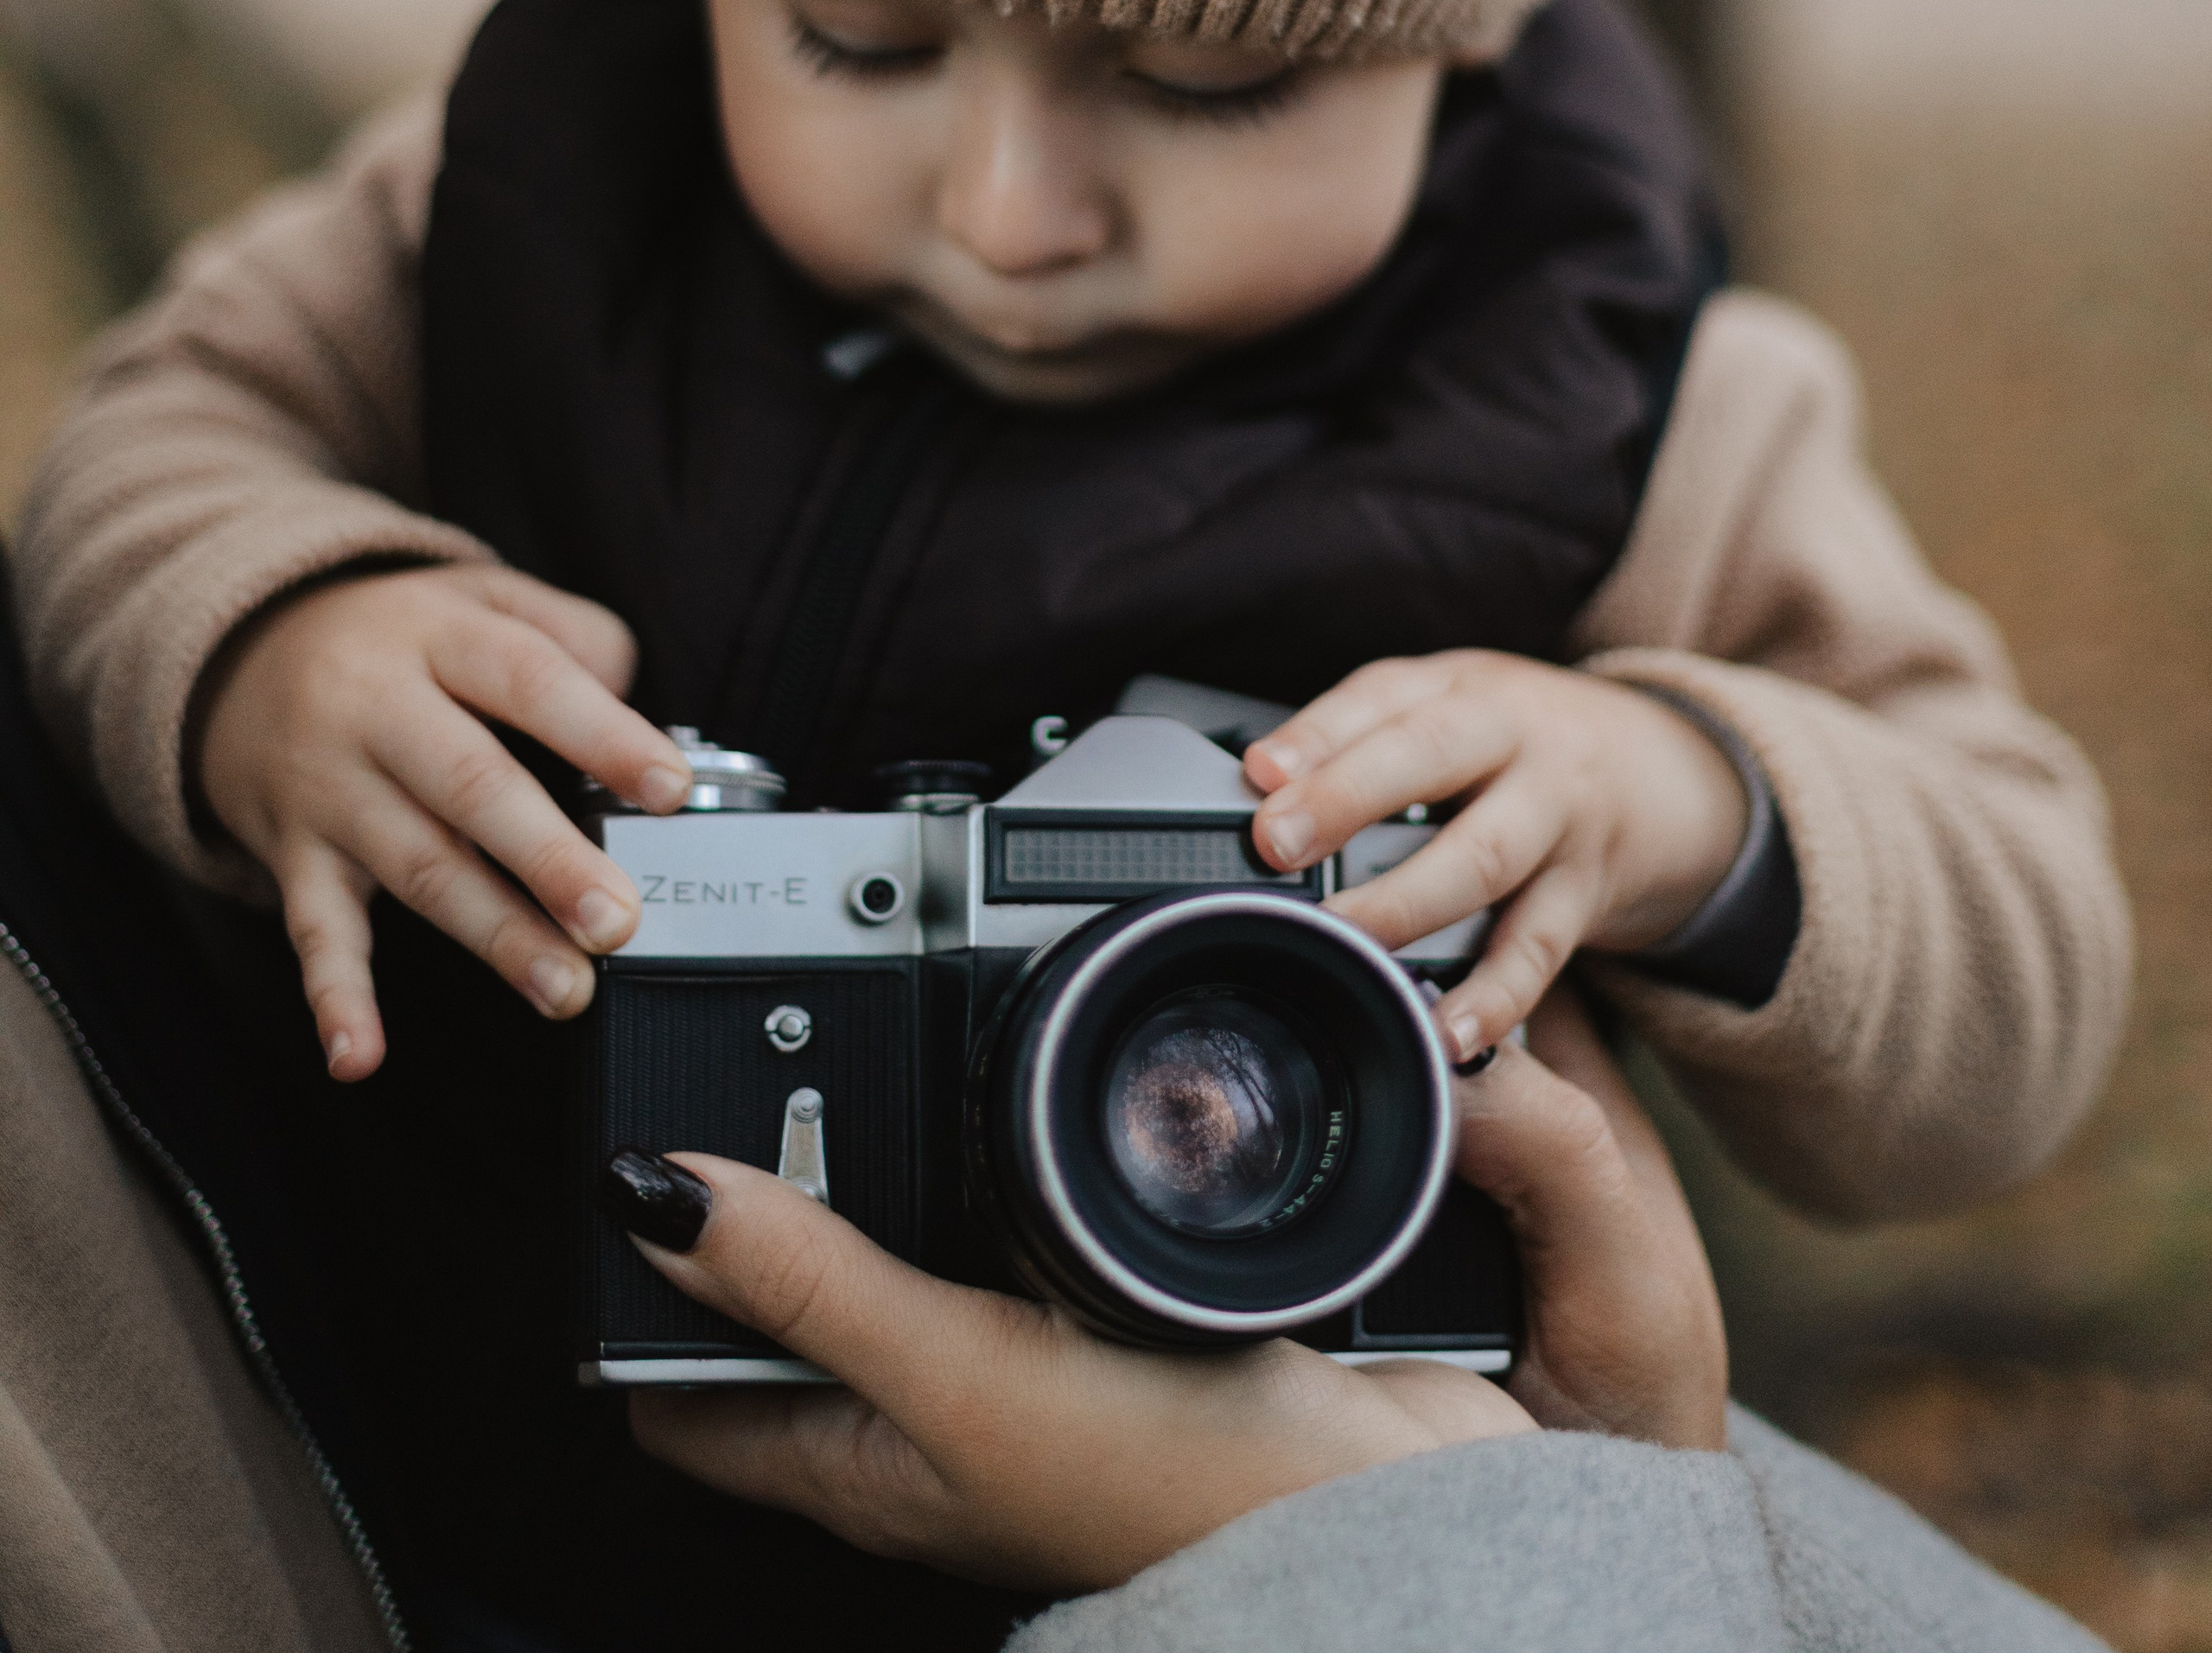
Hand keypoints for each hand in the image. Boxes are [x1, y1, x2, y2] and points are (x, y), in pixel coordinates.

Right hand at [196, 565, 690, 1079]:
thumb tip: (634, 707)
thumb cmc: (403, 636)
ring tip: (564, 987)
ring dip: (492, 935)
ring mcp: (330, 788)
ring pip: (415, 866)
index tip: (669, 790)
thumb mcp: (485, 595)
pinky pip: (312, 931)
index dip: (602, 734)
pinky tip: (359, 1056)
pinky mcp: (294, 855)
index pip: (529, 679)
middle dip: (548, 859)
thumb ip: (572, 635)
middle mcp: (377, 709)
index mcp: (441, 636)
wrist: (244, 651)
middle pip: (470, 785)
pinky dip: (334, 997)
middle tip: (617, 919)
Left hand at [617, 987, 1725, 1585]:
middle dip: (762, 1185)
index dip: (634, 1277)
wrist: (1388, 1507)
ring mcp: (1019, 1372)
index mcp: (855, 1456)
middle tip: (755, 1055)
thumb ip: (809, 1284)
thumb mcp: (958, 1375)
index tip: (625, 1145)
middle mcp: (925, 1420)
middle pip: (790, 1298)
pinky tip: (1027, 1098)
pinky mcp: (1109, 1323)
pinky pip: (1018, 1229)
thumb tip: (647, 1196)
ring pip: (901, 1250)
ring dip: (880, 1155)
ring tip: (870, 1045)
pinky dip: (1002, 1158)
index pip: (678, 1384)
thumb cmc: (1175, 1487)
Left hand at [1244, 654, 1747, 1059]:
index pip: (1382, 696)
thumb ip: (1361, 737)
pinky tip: (1449, 1033)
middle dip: (1347, 797)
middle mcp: (1512, 738)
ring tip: (1345, 944)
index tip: (1258, 775)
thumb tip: (1256, 779)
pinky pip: (1538, 948)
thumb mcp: (1452, 710)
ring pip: (1480, 855)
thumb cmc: (1523, 743)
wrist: (1669, 770)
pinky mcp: (1587, 890)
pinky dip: (1493, 996)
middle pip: (1429, 755)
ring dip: (1406, 904)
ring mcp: (1557, 813)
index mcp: (1461, 689)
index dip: (1316, 734)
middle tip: (1278, 845)